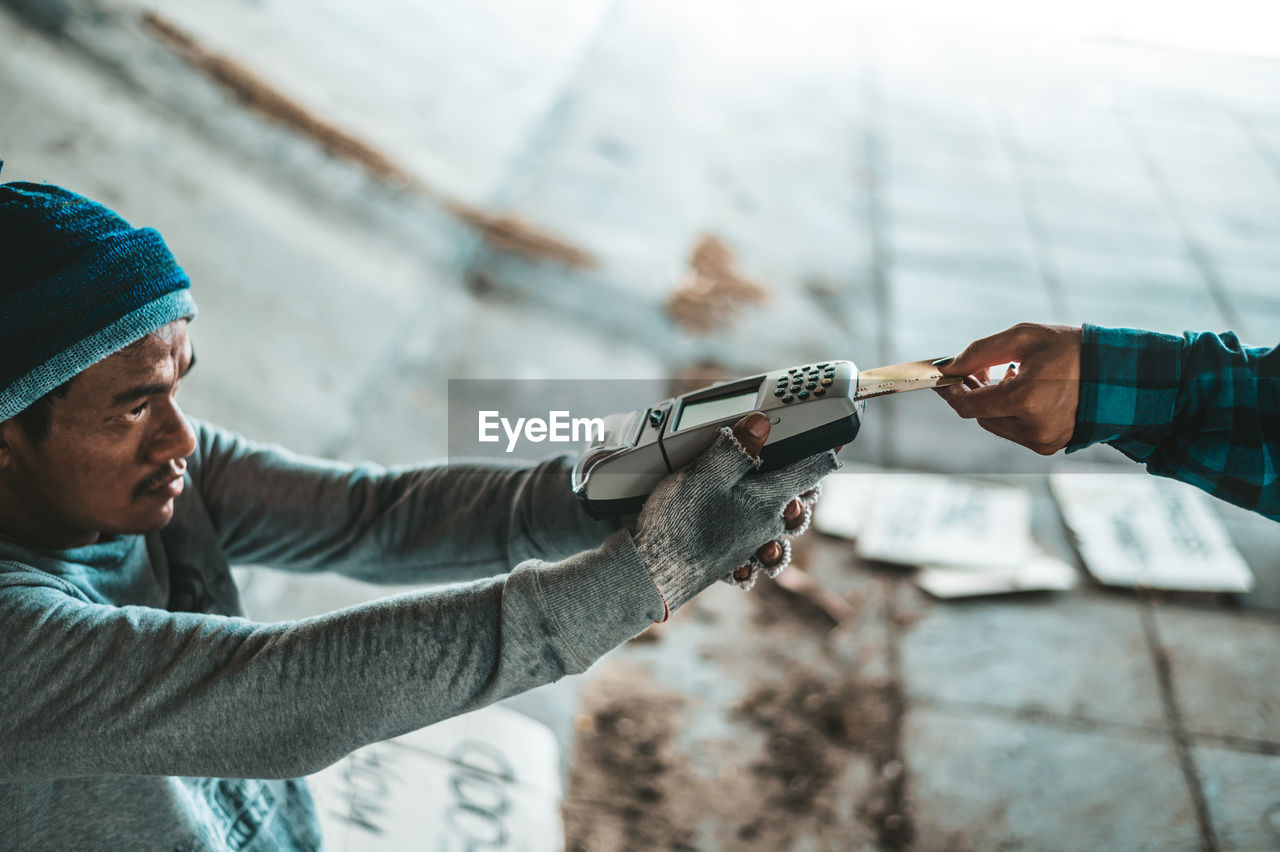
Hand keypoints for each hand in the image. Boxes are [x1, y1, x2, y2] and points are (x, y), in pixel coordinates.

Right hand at [633, 412, 838, 615]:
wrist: (652, 576)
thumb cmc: (677, 527)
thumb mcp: (704, 476)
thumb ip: (736, 448)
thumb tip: (763, 424)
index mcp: (769, 500)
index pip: (814, 467)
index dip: (826, 443)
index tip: (833, 431)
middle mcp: (769, 524)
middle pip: (800, 494)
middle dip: (800, 474)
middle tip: (793, 453)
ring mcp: (753, 542)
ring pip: (783, 521)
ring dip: (782, 506)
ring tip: (770, 492)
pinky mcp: (734, 554)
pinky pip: (760, 543)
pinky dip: (760, 533)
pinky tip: (745, 526)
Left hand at [935, 322, 1082, 454]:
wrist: (1117, 372)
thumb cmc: (1071, 349)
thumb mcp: (1024, 338)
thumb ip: (980, 351)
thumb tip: (948, 366)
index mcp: (1025, 400)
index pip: (968, 405)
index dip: (950, 391)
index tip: (943, 377)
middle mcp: (1032, 427)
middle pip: (979, 415)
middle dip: (973, 392)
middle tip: (978, 369)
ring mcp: (1042, 440)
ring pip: (995, 423)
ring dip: (993, 402)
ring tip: (1011, 375)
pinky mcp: (1050, 446)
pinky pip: (1014, 430)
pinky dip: (1011, 412)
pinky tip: (1027, 390)